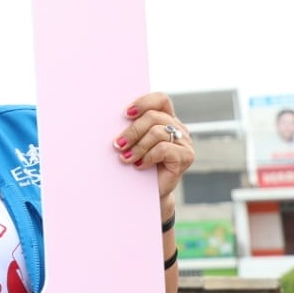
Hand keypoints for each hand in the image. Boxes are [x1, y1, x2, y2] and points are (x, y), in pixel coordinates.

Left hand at [113, 92, 194, 219]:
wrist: (145, 193)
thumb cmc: (135, 164)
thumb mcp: (132, 142)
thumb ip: (129, 128)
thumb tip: (107, 117)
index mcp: (166, 119)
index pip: (161, 99)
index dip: (143, 102)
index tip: (125, 114)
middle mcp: (178, 128)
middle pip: (153, 117)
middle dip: (132, 131)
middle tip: (117, 145)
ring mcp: (184, 142)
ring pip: (157, 133)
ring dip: (137, 146)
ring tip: (125, 158)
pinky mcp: (186, 157)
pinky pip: (163, 149)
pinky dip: (148, 156)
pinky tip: (139, 165)